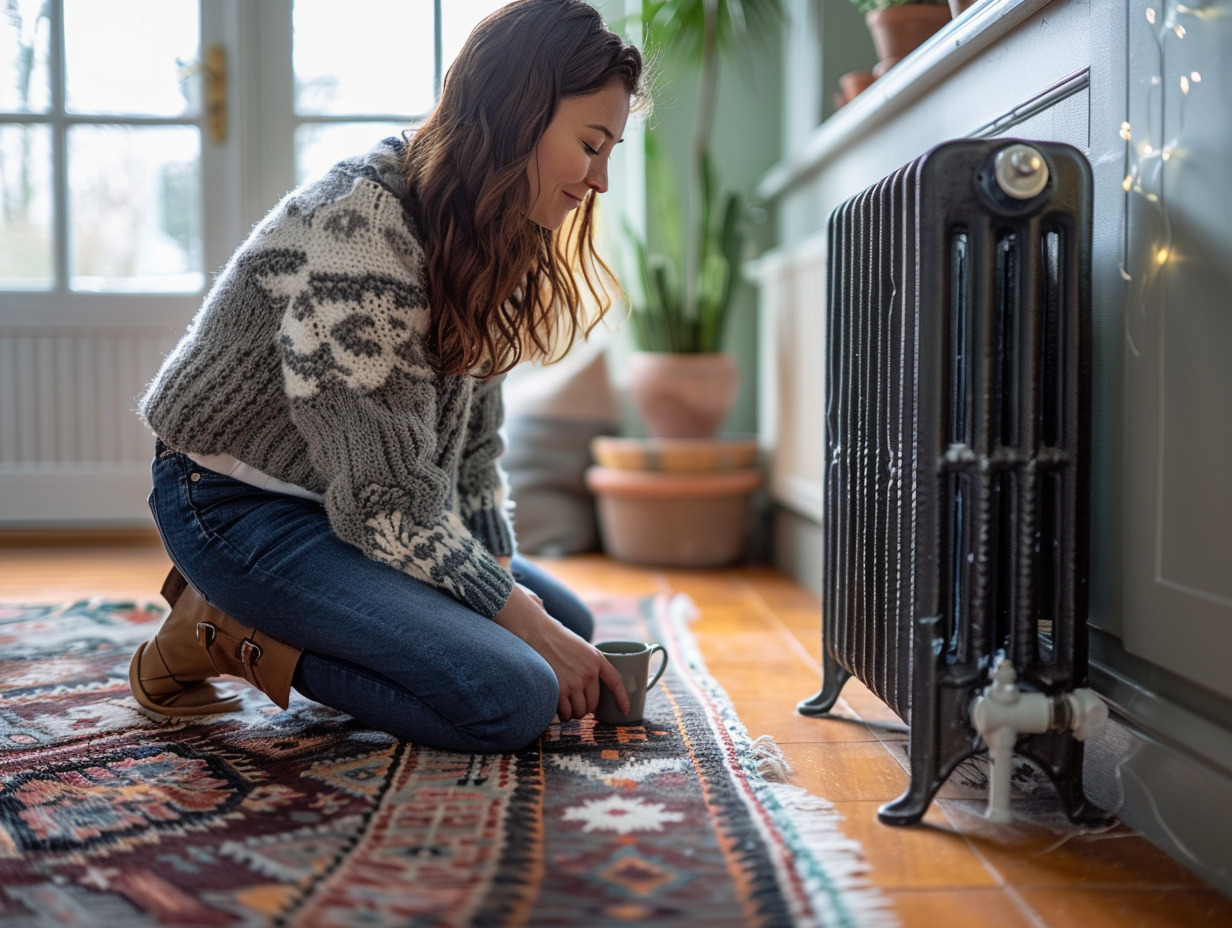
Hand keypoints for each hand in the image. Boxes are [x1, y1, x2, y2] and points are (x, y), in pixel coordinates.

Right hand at [493, 585, 628, 721]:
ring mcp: (575, 681)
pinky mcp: (560, 689)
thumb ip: (591, 665)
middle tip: (579, 705)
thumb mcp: (582, 647)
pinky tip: (561, 711)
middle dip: (587, 708)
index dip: (622, 698)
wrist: (539, 633)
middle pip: (594, 703)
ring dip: (575, 713)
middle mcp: (589, 672)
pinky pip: (566, 712)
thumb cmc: (558, 640)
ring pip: (581, 710)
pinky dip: (564, 715)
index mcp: (597, 659)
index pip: (615, 682)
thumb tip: (593, 689)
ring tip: (569, 708)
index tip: (625, 710)